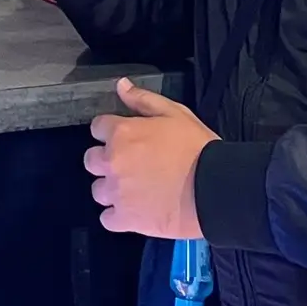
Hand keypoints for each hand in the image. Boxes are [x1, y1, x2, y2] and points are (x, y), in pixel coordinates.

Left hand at [85, 77, 216, 236]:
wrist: (215, 188)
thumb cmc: (198, 148)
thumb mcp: (175, 112)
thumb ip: (143, 99)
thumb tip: (121, 86)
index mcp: (121, 133)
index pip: (97, 127)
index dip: (111, 132)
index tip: (126, 139)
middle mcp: (112, 162)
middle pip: (91, 160)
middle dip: (107, 161)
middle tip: (131, 165)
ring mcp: (117, 193)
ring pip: (98, 190)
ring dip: (112, 189)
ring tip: (135, 190)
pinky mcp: (125, 220)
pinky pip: (107, 219)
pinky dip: (117, 217)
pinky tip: (134, 211)